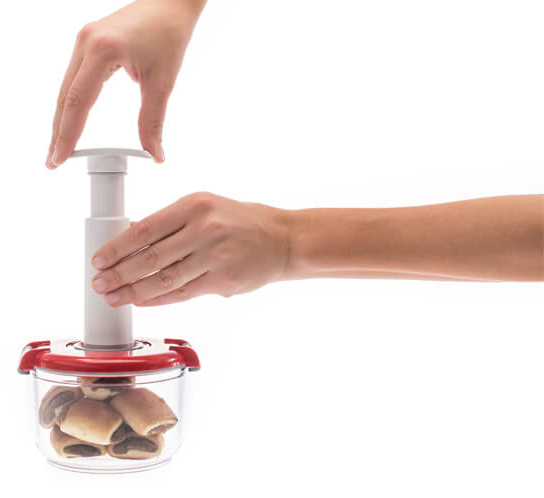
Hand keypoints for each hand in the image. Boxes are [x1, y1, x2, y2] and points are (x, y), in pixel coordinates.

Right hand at [46, 0, 205, 167]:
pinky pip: (73, 78)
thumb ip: (154, 122)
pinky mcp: (89, 42)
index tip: (60, 158)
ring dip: (63, 119)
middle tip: (53, 161)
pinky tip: (70, 120)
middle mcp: (86, 43)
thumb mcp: (163, 83)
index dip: (67, 134)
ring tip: (60, 147)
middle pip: (64, 97)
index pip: (77, 102)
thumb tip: (154, 155)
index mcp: (102, 51)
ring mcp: (84, 40)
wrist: (171, 3)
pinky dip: (71, 103)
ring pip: (66, 88)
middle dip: (59, 132)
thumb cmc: (169, 34)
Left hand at [91, 193, 290, 305]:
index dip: (117, 247)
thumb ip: (172, 222)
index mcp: (195, 205)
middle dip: (119, 273)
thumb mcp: (206, 207)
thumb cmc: (240, 222)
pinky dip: (158, 299)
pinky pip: (183, 293)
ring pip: (164, 279)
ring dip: (134, 291)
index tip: (99, 259)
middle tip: (99, 283)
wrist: (281, 239)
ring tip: (114, 297)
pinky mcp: (223, 280)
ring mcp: (215, 256)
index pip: (145, 229)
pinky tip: (142, 301)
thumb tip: (132, 239)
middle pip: (150, 257)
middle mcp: (204, 229)